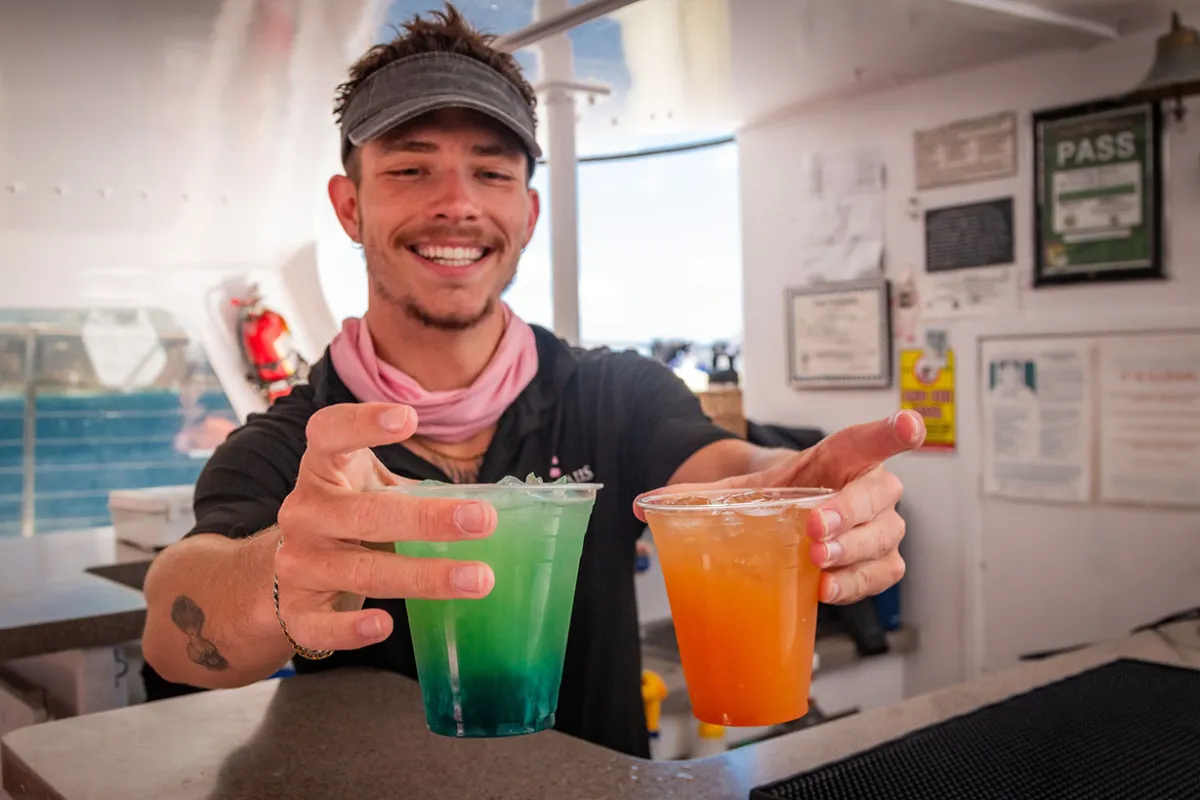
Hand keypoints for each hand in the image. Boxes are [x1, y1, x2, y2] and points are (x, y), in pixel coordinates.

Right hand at [273, 403, 497, 653]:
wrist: (274, 573)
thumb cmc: (346, 520)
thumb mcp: (367, 489)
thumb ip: (412, 488)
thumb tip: (494, 501)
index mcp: (322, 470)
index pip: (329, 434)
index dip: (363, 423)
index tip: (408, 418)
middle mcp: (305, 512)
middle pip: (365, 513)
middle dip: (429, 519)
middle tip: (483, 520)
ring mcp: (298, 563)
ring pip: (360, 570)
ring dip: (423, 576)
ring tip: (478, 579)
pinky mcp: (295, 611)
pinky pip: (321, 625)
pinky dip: (351, 629)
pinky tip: (385, 626)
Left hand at [642, 410, 924, 604]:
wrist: (783, 517)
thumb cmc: (773, 496)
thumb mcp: (735, 489)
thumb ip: (691, 494)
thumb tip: (644, 505)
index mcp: (836, 458)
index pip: (869, 440)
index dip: (892, 432)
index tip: (909, 425)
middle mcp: (867, 487)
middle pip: (878, 495)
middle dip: (850, 513)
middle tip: (814, 530)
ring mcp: (878, 526)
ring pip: (886, 538)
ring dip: (854, 553)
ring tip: (818, 564)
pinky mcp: (878, 561)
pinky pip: (883, 574)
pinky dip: (857, 583)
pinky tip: (826, 588)